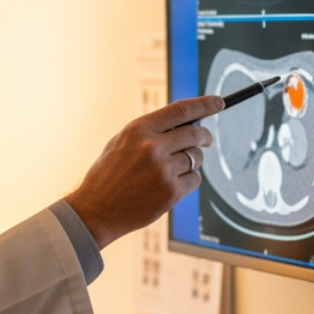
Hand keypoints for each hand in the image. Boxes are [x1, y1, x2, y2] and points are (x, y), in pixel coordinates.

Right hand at [64, 94, 222, 247]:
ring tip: (175, 168)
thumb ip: (149, 132)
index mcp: (138, 130)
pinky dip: (189, 180)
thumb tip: (184, 123)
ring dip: (193, 161)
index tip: (218, 103)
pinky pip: (195, 179)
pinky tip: (172, 184)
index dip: (204, 104)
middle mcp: (152, 147)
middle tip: (205, 140)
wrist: (96, 211)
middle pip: (195, 134)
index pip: (180, 111)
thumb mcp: (120, 143)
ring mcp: (163, 170)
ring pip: (196, 158)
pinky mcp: (171, 192)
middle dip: (204, 136)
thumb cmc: (107, 176)